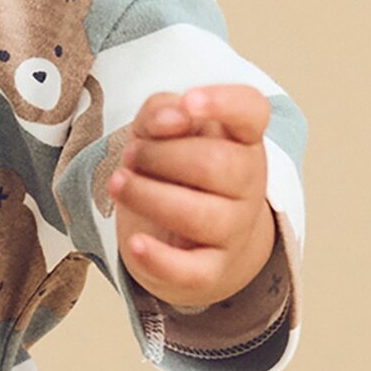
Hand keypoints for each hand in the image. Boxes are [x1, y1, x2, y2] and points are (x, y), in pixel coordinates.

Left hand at [107, 84, 275, 313]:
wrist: (194, 239)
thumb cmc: (177, 172)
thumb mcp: (163, 132)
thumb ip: (162, 110)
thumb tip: (170, 118)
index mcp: (242, 139)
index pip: (252, 112)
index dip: (224, 103)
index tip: (188, 100)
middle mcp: (249, 183)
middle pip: (216, 163)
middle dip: (159, 155)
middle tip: (131, 154)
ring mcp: (235, 229)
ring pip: (199, 215)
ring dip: (147, 195)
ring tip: (118, 184)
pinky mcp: (211, 270)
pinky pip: (190, 269)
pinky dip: (159, 258)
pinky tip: (135, 242)